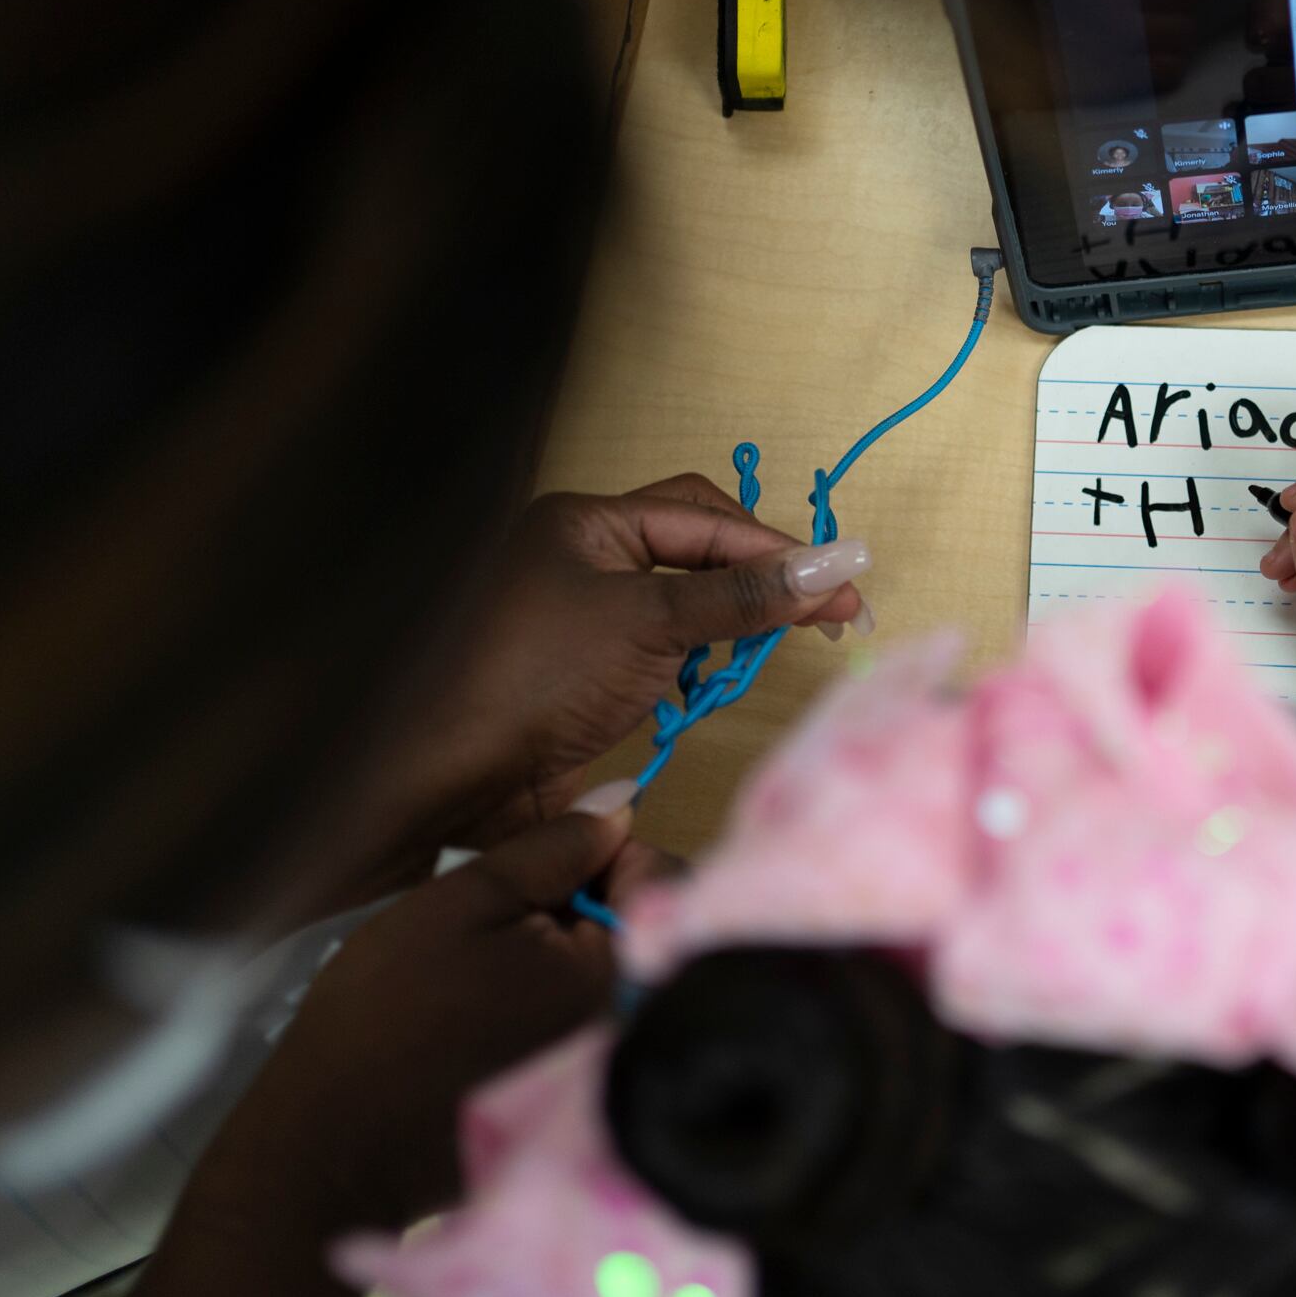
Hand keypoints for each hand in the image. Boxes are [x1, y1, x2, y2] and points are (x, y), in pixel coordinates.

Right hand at [131, 802, 662, 1296]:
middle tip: (504, 915)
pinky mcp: (571, 1096)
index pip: (660, 876)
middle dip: (583, 901)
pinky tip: (487, 1009)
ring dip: (560, 948)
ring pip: (608, 968)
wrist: (335, 1144)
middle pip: (640, 925)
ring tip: (485, 964)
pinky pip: (584, 1019)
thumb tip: (621, 804)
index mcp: (621, 972)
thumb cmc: (391, 1014)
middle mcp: (632, 1025)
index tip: (546, 860)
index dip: (605, 850)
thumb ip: (554, 849)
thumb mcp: (466, 902)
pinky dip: (546, 998)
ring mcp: (604, 1066)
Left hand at [385, 474, 871, 864]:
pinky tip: (702, 689)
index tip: (841, 590)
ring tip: (758, 656)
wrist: (452, 782)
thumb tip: (842, 562)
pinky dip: (693, 666)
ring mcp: (582, 617)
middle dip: (757, 585)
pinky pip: (663, 651)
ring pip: (685, 605)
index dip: (775, 550)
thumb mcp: (651, 624)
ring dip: (725, 629)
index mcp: (583, 522)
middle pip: (698, 552)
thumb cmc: (538, 679)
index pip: (703, 515)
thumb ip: (746, 594)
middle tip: (827, 617)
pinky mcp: (587, 673)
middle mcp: (581, 557)